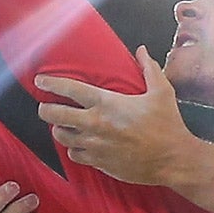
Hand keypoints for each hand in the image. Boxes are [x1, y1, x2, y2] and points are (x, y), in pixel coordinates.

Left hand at [35, 47, 202, 186]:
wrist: (173, 159)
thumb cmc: (168, 125)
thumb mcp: (161, 91)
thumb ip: (148, 68)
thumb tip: (140, 50)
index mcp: (107, 103)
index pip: (70, 89)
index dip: (51, 83)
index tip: (40, 81)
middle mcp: (96, 123)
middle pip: (54, 114)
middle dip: (45, 109)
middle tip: (45, 106)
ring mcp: (95, 145)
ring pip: (61, 136)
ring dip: (59, 129)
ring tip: (63, 125)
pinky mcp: (99, 162)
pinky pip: (74, 155)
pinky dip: (73, 149)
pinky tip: (79, 145)